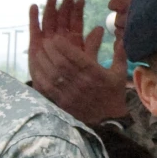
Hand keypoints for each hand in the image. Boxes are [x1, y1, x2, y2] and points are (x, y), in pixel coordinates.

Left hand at [28, 0, 126, 126]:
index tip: (56, 38)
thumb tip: (120, 37)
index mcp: (96, 74)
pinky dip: (40, 78)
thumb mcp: (119, 73)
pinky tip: (36, 69)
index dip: (65, 47)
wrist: (108, 120)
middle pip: (62, 65)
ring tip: (38, 52)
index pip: (77, 58)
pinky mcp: (62, 102)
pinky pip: (47, 89)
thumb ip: (119, 54)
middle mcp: (81, 83)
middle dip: (51, 51)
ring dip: (43, 62)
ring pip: (53, 76)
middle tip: (45, 41)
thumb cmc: (113, 93)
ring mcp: (70, 94)